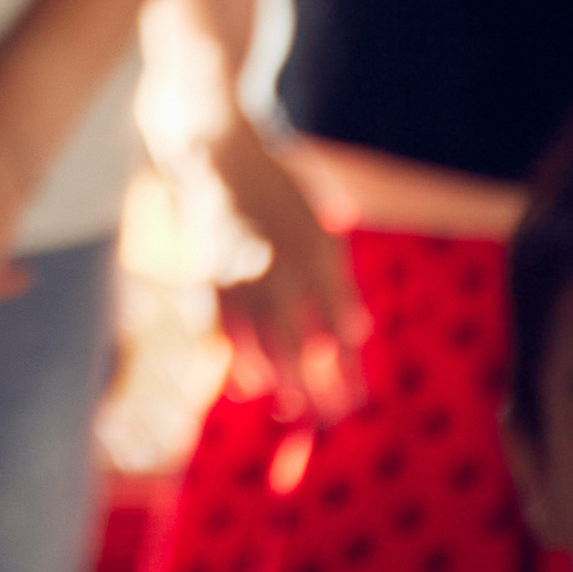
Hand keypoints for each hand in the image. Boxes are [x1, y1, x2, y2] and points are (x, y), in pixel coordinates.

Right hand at [211, 127, 369, 423]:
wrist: (218, 151)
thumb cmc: (277, 187)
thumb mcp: (320, 223)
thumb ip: (337, 278)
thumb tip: (356, 333)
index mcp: (321, 253)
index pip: (343, 329)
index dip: (350, 370)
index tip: (357, 400)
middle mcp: (286, 268)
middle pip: (309, 347)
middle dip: (322, 390)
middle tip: (333, 420)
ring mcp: (248, 275)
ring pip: (269, 346)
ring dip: (286, 385)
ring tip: (297, 411)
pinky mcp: (214, 276)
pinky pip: (230, 331)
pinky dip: (242, 360)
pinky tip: (253, 384)